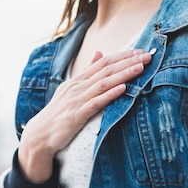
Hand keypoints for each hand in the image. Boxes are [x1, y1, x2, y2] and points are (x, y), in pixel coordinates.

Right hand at [18, 48, 152, 181]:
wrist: (40, 135)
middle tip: (147, 56)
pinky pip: (95, 103)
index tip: (140, 51)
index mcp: (78, 80)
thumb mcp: (72, 89)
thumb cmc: (58, 113)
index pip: (103, 62)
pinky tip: (123, 89)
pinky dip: (109, 95)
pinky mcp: (76, 115)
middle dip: (128, 61)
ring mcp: (76, 100)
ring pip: (103, 84)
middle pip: (106, 70)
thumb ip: (87, 72)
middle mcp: (78, 86)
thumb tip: (100, 53)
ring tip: (140, 68)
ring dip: (123, 75)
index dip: (122, 55)